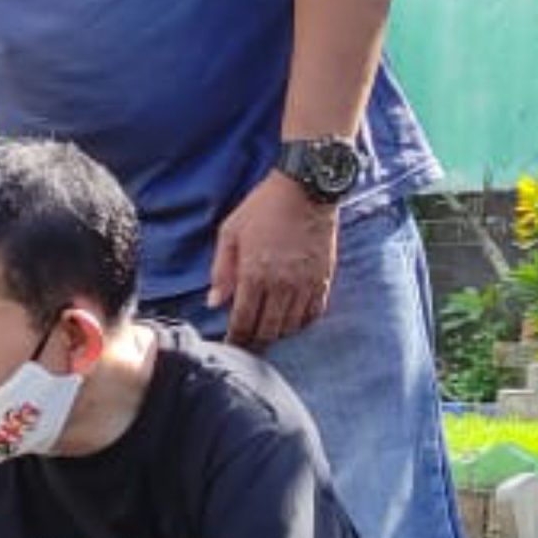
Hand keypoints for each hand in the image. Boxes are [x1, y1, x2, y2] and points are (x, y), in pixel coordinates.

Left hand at [208, 171, 338, 351]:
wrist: (306, 189)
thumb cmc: (262, 207)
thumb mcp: (230, 232)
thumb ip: (221, 270)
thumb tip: (214, 303)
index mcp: (254, 274)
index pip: (243, 321)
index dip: (235, 339)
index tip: (230, 346)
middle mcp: (281, 285)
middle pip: (267, 330)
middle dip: (255, 342)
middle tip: (247, 348)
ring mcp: (304, 284)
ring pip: (291, 326)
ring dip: (277, 334)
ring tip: (267, 334)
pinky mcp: (323, 279)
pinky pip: (313, 314)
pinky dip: (301, 323)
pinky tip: (292, 321)